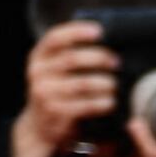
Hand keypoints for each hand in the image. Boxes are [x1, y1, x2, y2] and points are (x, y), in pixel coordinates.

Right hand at [12, 16, 119, 156]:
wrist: (39, 126)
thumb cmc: (56, 92)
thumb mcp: (54, 71)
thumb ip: (69, 57)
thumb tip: (106, 42)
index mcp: (38, 56)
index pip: (55, 37)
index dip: (77, 32)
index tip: (99, 31)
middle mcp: (38, 72)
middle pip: (72, 59)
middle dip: (99, 58)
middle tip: (117, 62)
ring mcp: (45, 92)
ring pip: (82, 83)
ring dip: (105, 83)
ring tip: (116, 84)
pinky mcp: (56, 111)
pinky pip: (85, 105)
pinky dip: (102, 103)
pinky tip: (111, 102)